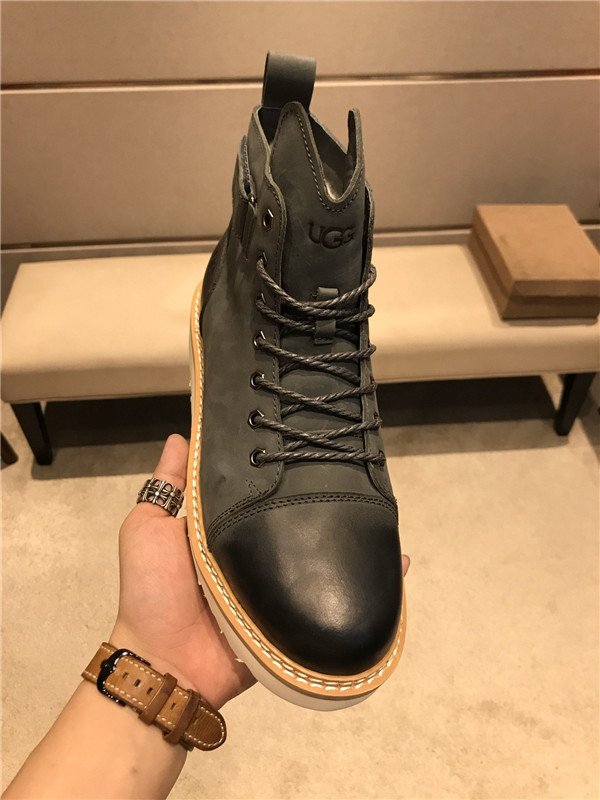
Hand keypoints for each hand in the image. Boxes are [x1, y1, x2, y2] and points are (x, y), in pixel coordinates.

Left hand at [111, 434, 409, 709]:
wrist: (166, 664)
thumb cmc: (153, 590)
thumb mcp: (147, 528)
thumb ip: (167, 487)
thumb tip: (181, 435)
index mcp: (226, 528)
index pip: (260, 489)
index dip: (279, 466)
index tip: (303, 432)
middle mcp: (258, 551)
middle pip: (297, 518)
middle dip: (321, 496)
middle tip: (353, 463)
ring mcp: (282, 584)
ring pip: (324, 554)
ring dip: (351, 534)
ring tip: (380, 503)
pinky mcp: (299, 615)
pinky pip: (340, 596)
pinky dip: (373, 581)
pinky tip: (398, 558)